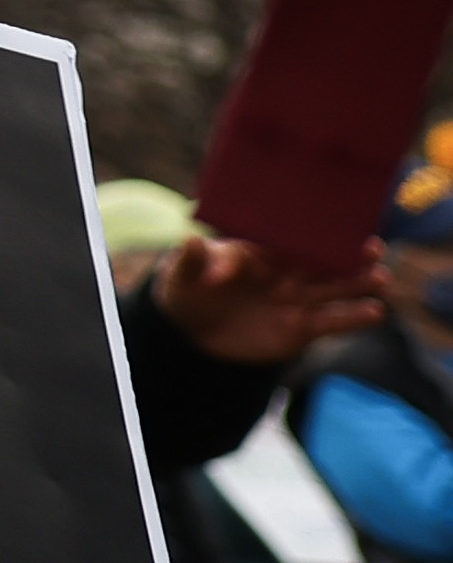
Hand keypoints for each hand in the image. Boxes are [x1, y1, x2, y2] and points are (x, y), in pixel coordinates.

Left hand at [147, 233, 380, 369]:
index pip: (288, 240)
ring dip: (358, 282)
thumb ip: (191, 261)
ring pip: (334, 288)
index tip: (330, 228)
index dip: (308, 236)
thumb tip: (188, 240)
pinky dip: (353, 317)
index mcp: (260, 250)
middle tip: (372, 247)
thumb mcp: (181, 276)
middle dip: (346, 255)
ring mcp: (297, 298)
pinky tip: (374, 311)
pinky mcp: (303, 327)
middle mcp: (286, 271)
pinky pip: (331, 320)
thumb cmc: (188, 292)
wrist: (194, 334)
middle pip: (321, 260)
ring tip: (380, 277)